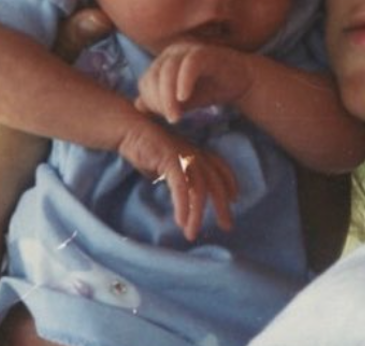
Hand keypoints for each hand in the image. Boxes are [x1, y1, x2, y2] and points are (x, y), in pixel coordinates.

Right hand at [118, 120, 237, 239]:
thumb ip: (177, 178)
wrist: (129, 130)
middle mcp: (194, 154)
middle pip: (215, 182)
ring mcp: (184, 157)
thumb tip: (180, 195)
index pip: (220, 167)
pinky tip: (181, 221)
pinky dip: (182, 206)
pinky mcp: (171, 161)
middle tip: (227, 226)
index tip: (235, 199)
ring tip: (192, 234)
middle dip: (222, 206)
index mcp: (196, 152)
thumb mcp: (166, 166)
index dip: (229, 182)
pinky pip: (181, 187)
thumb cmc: (146, 148)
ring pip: (199, 189)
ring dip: (197, 214)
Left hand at [135, 42, 256, 123]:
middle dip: (158, 101)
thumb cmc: (209, 89)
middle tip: (171, 119)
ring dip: (168, 96)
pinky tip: (184, 98)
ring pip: (168, 71)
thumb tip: (139, 106)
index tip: (164, 117)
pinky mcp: (205, 53)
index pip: (145, 82)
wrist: (241, 81)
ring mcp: (188, 50)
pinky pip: (189, 65)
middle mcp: (172, 52)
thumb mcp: (181, 101)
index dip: (151, 101)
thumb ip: (161, 103)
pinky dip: (183, 82)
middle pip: (153, 76)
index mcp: (163, 61)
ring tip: (176, 116)